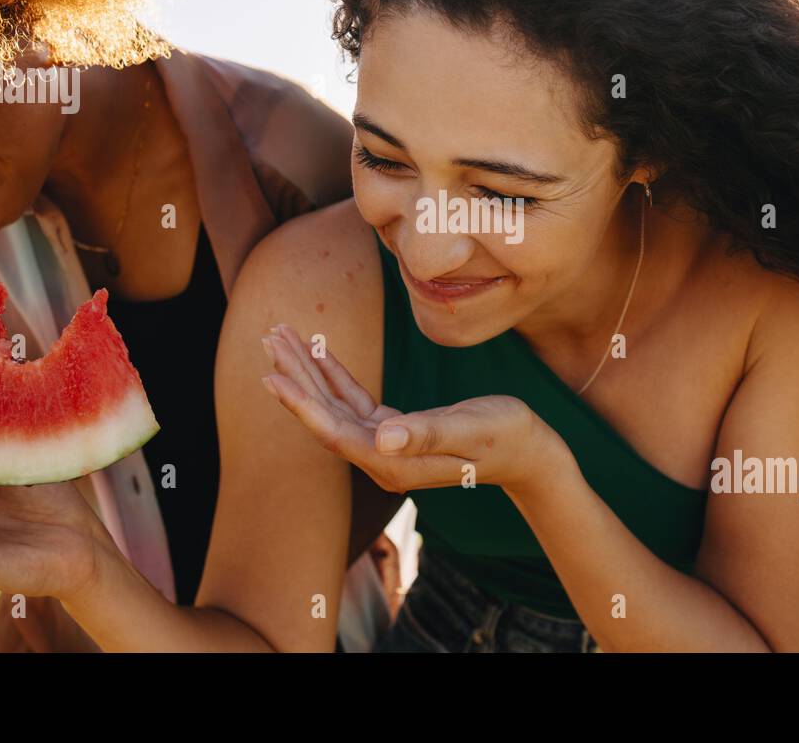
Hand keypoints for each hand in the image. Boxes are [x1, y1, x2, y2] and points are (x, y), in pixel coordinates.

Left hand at [260, 325, 569, 497]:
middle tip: (268, 337)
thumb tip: (382, 438)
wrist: (529, 453)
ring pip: (336, 405)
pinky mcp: (396, 429)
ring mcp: (387, 444)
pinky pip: (356, 400)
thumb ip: (426, 434)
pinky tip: (319, 353)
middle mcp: (383, 457)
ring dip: (309, 372)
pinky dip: (336, 375)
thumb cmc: (506, 438)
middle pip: (326, 415)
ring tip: (282, 337)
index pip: (335, 430)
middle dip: (296, 376)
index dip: (302, 403)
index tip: (272, 374)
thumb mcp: (470, 430)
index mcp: (393, 462)